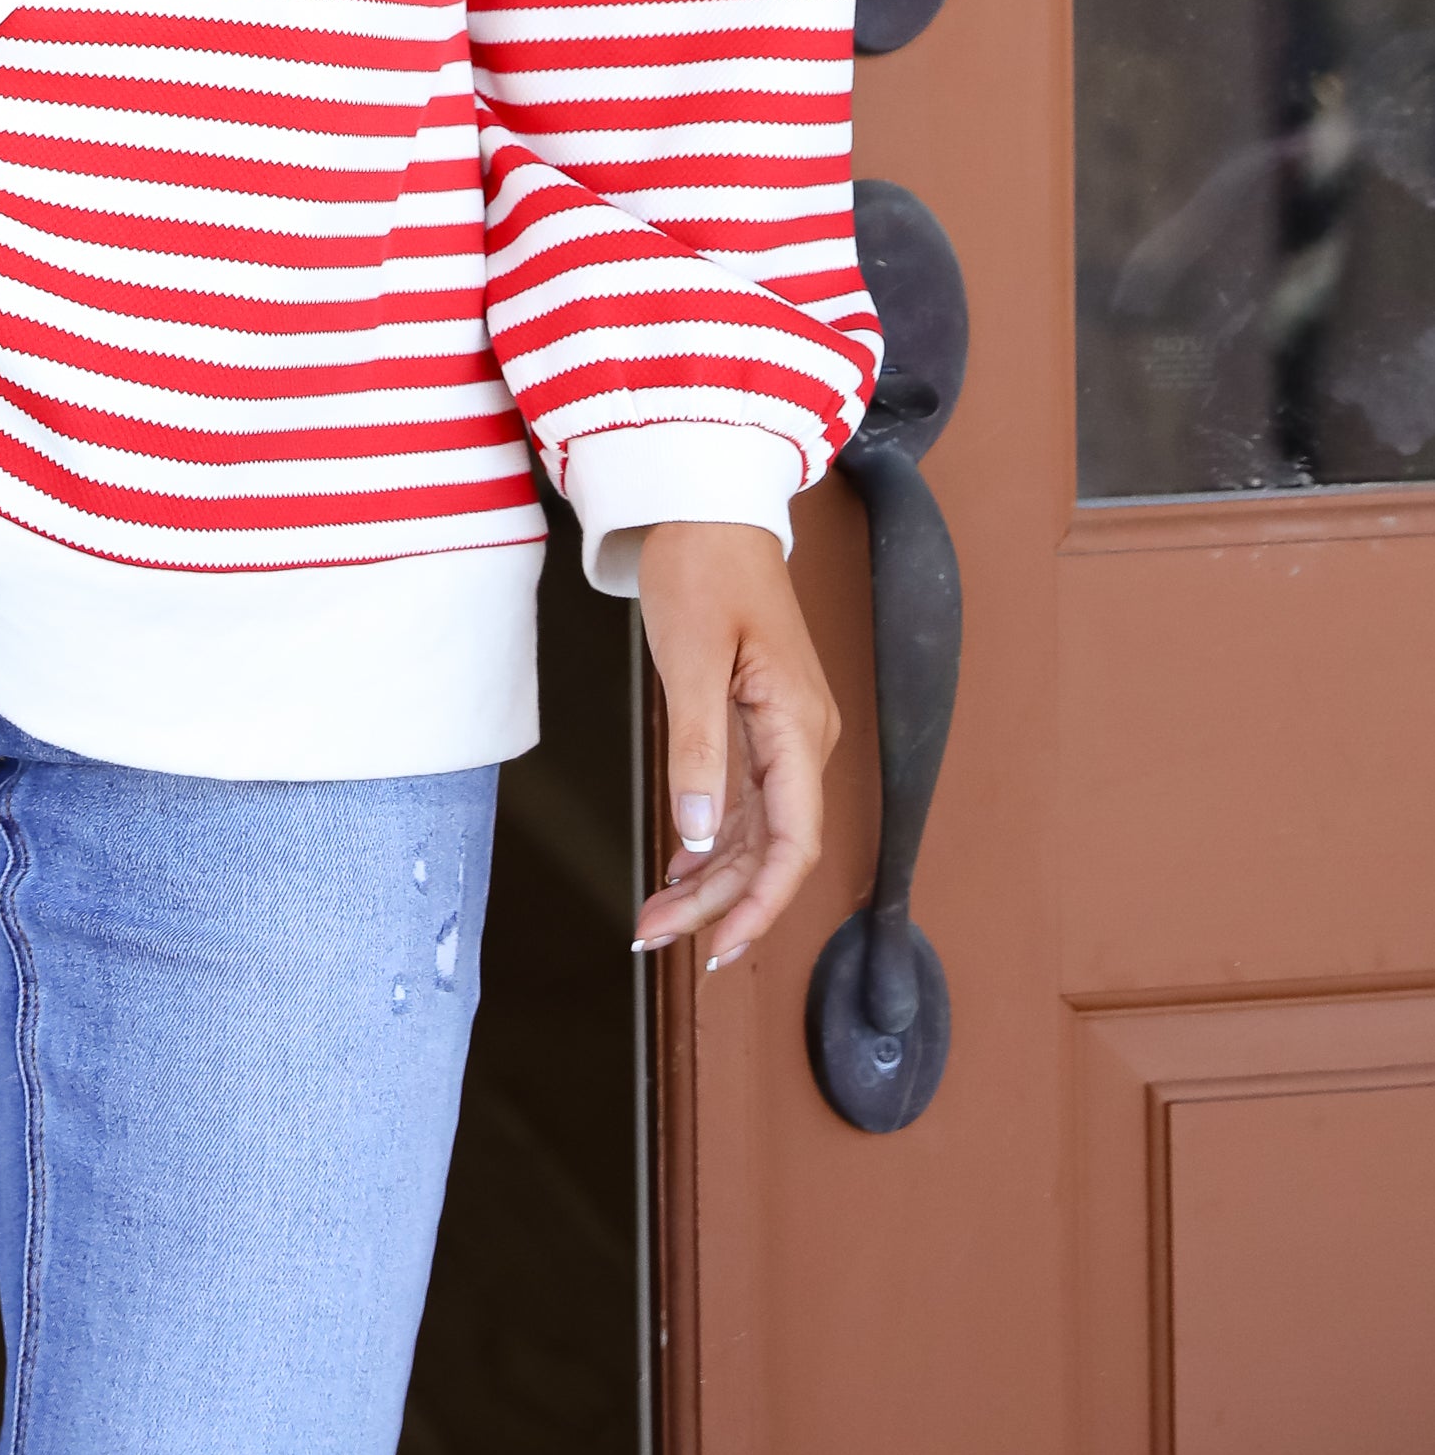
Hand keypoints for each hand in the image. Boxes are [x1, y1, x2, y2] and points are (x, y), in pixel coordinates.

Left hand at [630, 520, 840, 974]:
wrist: (708, 504)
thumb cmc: (703, 566)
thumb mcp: (691, 656)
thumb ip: (697, 750)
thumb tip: (702, 837)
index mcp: (798, 725)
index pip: (794, 842)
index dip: (761, 905)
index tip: (718, 949)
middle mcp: (802, 738)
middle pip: (772, 849)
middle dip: (717, 903)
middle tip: (651, 935)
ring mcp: (783, 732)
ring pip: (756, 832)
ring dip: (710, 880)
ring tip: (654, 917)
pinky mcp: (758, 721)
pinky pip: (745, 800)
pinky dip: (713, 840)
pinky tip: (681, 867)